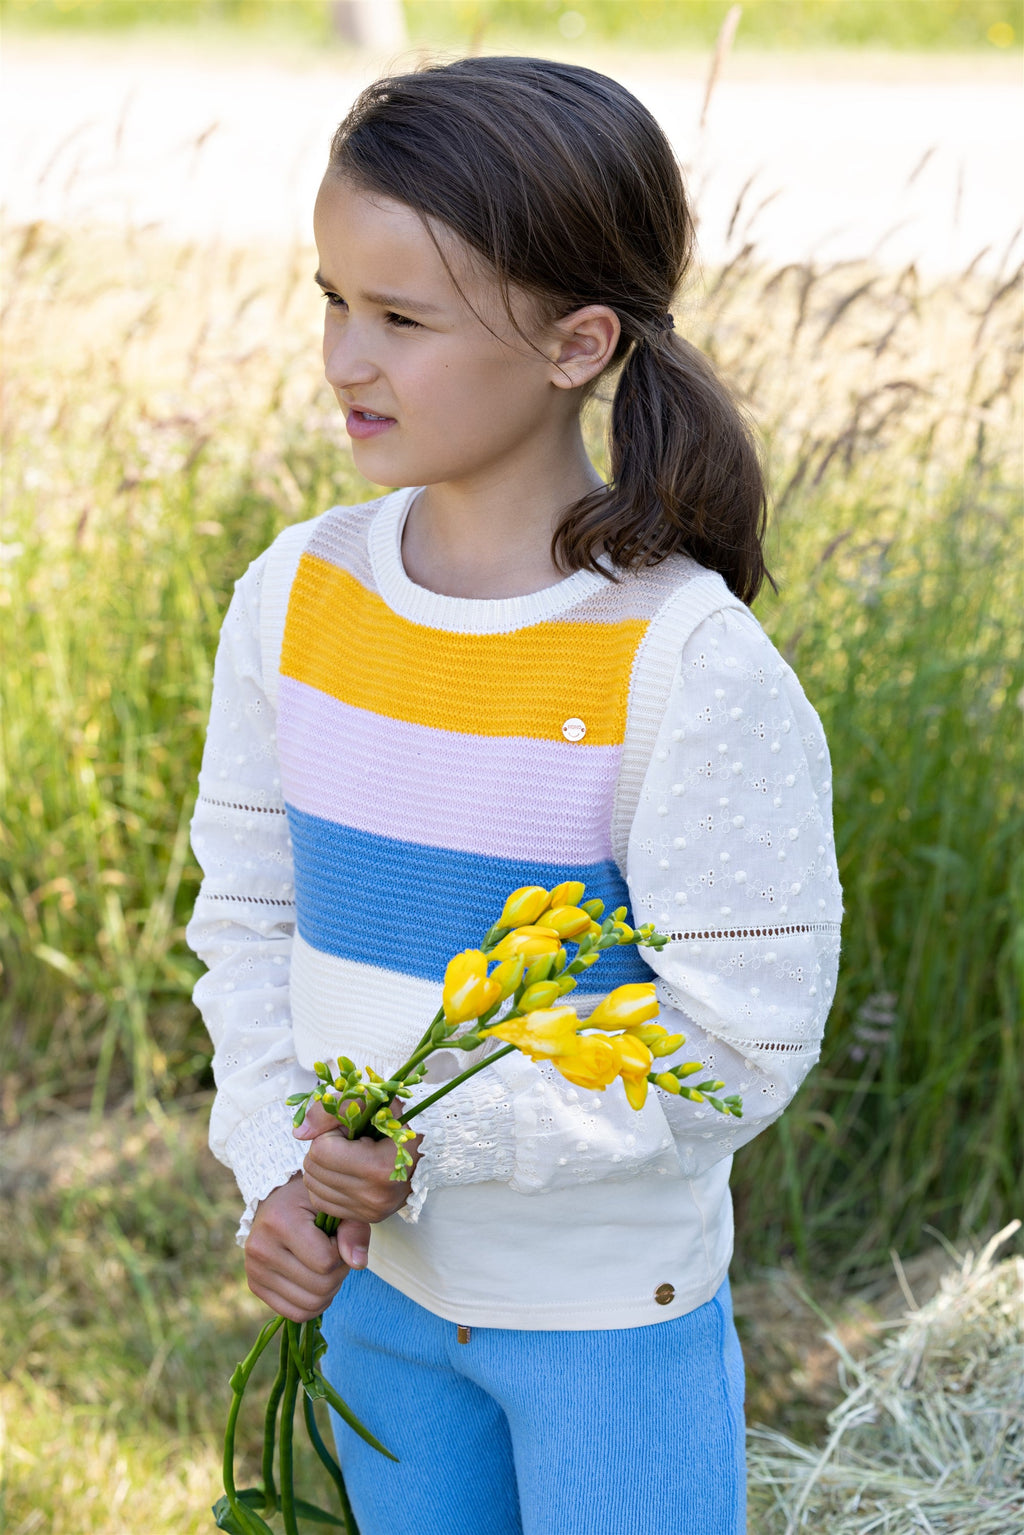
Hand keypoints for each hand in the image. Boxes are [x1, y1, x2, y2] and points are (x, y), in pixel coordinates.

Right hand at [244, 1175, 367, 1322]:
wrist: (278, 1200)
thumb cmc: (311, 1202)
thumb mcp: (335, 1206)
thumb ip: (353, 1230)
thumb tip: (358, 1264)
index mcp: (280, 1222)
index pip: (326, 1262)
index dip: (342, 1253)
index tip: (338, 1237)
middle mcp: (261, 1248)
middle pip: (319, 1287)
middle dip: (338, 1274)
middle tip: (336, 1254)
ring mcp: (254, 1270)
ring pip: (309, 1305)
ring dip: (328, 1291)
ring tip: (325, 1267)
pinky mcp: (255, 1286)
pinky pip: (294, 1314)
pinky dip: (313, 1305)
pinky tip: (315, 1283)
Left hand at [294, 1100, 421, 1225]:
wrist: (429, 1146)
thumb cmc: (398, 1119)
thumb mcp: (369, 1102)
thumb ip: (330, 1111)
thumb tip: (298, 1133)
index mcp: (379, 1167)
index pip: (321, 1151)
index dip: (329, 1133)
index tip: (350, 1129)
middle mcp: (374, 1196)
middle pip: (313, 1170)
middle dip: (323, 1150)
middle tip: (348, 1142)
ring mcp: (371, 1211)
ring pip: (313, 1189)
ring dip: (322, 1167)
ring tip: (347, 1156)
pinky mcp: (367, 1218)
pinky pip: (322, 1203)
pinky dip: (325, 1185)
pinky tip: (343, 1172)